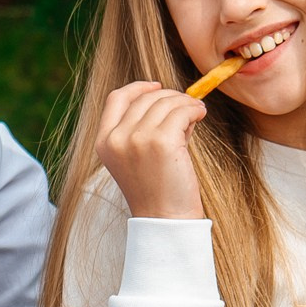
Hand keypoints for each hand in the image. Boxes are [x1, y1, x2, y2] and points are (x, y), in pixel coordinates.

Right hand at [93, 80, 207, 219]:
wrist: (165, 219)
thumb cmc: (156, 189)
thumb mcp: (136, 157)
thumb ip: (142, 127)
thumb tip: (168, 97)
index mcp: (104, 142)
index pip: (117, 98)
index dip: (139, 87)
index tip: (158, 87)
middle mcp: (117, 138)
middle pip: (146, 98)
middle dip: (170, 97)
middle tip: (186, 108)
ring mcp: (137, 139)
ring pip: (166, 101)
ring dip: (186, 103)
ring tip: (196, 114)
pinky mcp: (162, 141)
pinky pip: (182, 111)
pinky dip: (195, 109)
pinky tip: (200, 116)